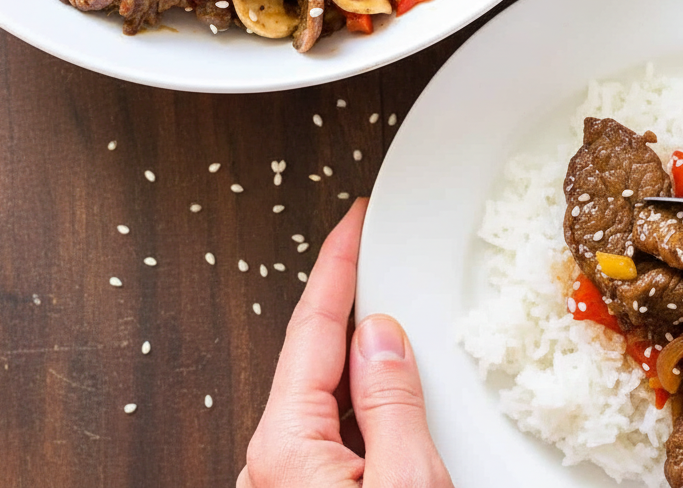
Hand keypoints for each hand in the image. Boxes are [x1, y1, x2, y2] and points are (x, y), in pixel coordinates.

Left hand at [237, 198, 453, 487]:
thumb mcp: (408, 481)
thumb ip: (393, 405)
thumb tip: (382, 338)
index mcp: (287, 447)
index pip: (313, 329)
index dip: (338, 264)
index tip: (354, 221)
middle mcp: (273, 466)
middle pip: (317, 361)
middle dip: (353, 308)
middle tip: (381, 259)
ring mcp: (286, 486)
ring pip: (327, 401)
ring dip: (364, 367)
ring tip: (406, 340)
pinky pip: (335, 437)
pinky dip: (364, 408)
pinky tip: (395, 408)